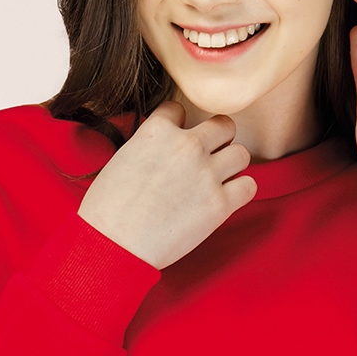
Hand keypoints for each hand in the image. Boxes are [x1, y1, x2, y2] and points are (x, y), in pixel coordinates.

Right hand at [76, 101, 257, 269]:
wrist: (113, 245)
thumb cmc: (107, 211)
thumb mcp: (121, 160)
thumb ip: (147, 148)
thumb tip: (159, 153)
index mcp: (158, 131)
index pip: (180, 110)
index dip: (179, 128)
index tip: (174, 147)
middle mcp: (187, 146)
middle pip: (223, 125)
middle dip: (217, 140)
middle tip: (207, 160)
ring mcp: (206, 175)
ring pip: (241, 154)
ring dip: (232, 166)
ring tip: (218, 181)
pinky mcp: (219, 205)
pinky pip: (249, 186)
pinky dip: (241, 192)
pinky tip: (226, 200)